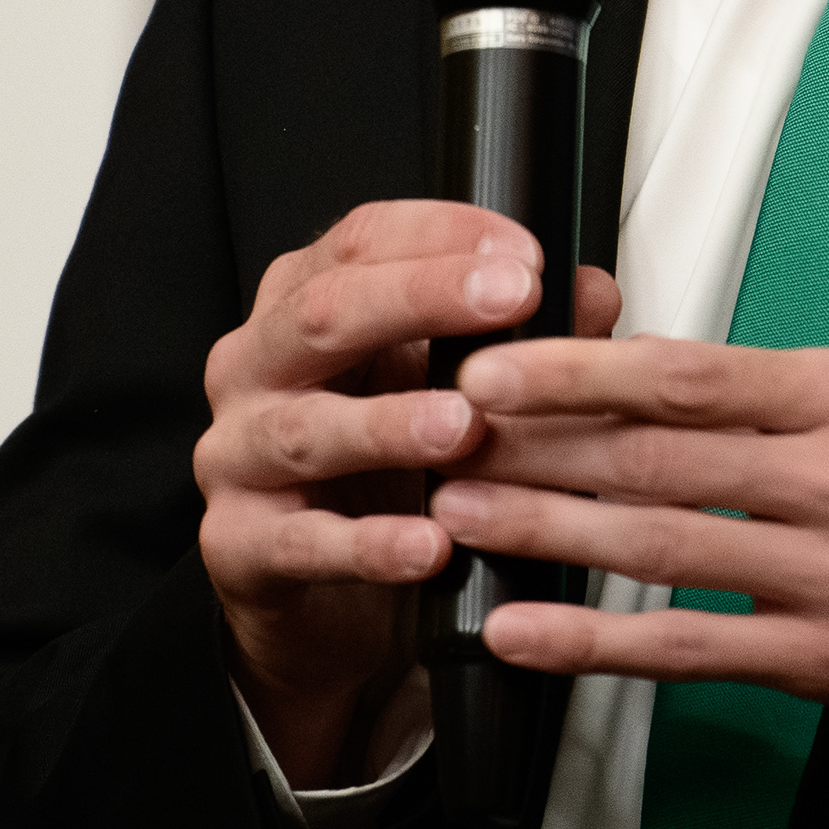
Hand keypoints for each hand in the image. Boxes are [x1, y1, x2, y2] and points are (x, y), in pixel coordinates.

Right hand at [191, 201, 618, 786]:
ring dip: (391, 424)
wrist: (322, 592)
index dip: (441, 235)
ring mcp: (238, 454)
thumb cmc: (383, 469)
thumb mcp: (453, 387)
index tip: (521, 253)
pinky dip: (369, 545)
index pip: (360, 241)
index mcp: (303, 305)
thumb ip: (518, 340)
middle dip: (420, 298)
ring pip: (307, 428)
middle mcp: (258, 367)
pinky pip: (302, 542)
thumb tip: (590, 293)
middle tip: (507, 298)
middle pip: (325, 312)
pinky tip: (430, 544)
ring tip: (465, 425)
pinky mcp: (242, 544)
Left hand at [428, 340, 828, 746]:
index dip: (578, 370)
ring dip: (544, 530)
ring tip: (460, 514)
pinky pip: (691, 649)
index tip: (498, 362)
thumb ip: (792, 398)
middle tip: (445, 432)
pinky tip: (527, 631)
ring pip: (659, 546)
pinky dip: (597, 643)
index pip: (689, 375)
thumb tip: (661, 385)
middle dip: (534, 445)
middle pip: (656, 455)